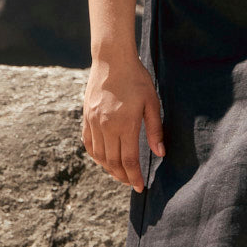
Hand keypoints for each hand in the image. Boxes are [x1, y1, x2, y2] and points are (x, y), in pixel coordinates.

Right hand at [82, 53, 164, 192]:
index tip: (141, 187)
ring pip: (99, 155)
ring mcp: (93, 122)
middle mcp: (106, 126)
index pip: (129, 160)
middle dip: (123, 177)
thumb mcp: (152, 102)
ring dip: (109, 168)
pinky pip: (88, 143)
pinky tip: (104, 159)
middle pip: (113, 161)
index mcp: (124, 124)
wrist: (112, 59)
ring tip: (120, 174)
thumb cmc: (136, 79)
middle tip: (132, 183)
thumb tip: (160, 153)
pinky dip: (96, 156)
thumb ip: (155, 130)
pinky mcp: (86, 117)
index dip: (135, 177)